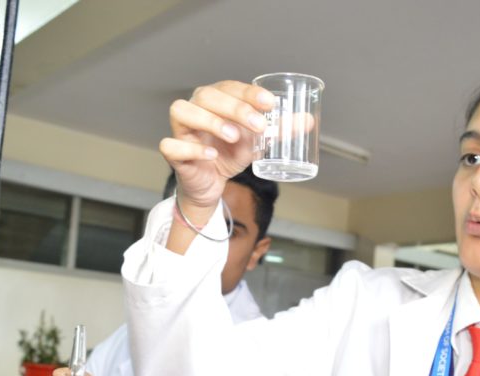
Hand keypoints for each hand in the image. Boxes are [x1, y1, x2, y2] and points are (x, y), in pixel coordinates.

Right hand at [161, 81, 274, 221]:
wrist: (212, 184)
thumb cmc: (230, 154)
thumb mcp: (257, 141)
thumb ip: (279, 130)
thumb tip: (308, 120)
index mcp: (216, 99)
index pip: (230, 87)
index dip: (249, 93)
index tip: (270, 103)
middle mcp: (195, 107)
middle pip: (207, 95)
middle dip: (235, 108)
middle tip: (259, 125)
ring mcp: (181, 129)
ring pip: (183, 111)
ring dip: (210, 121)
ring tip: (233, 136)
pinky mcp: (173, 152)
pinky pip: (172, 145)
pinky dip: (191, 148)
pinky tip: (211, 154)